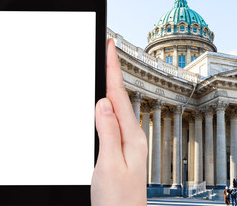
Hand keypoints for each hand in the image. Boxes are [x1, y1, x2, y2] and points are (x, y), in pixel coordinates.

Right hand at [91, 39, 147, 205]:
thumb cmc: (117, 198)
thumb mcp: (110, 165)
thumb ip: (108, 132)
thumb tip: (103, 103)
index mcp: (132, 136)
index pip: (119, 95)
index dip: (114, 68)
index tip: (111, 46)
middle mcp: (134, 135)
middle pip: (121, 97)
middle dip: (114, 71)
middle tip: (108, 50)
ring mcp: (130, 142)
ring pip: (119, 107)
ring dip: (113, 86)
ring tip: (107, 69)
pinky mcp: (124, 149)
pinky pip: (116, 120)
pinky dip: (111, 106)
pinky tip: (108, 103)